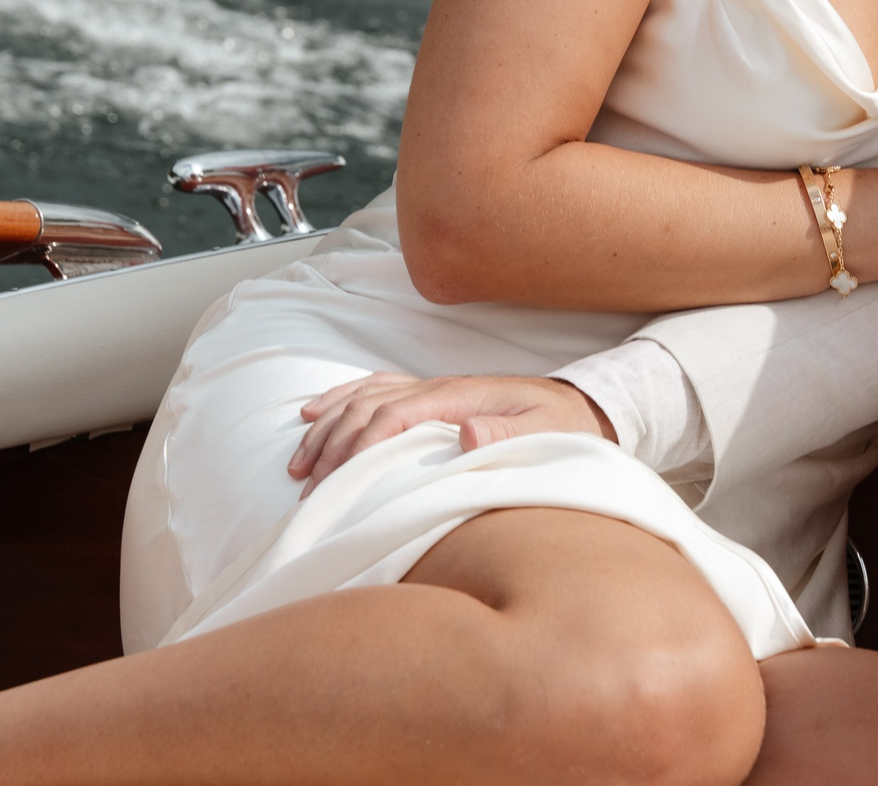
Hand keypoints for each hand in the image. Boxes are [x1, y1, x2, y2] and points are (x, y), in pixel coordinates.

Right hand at [289, 372, 613, 487]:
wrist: (577, 406)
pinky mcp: (430, 397)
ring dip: (328, 427)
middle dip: (334, 446)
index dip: (362, 447)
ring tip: (300, 464)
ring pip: (363, 398)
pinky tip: (315, 413)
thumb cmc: (561, 427)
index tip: (336, 481)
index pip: (395, 416)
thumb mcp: (546, 432)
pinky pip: (374, 390)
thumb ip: (508, 431)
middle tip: (308, 489)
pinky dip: (340, 401)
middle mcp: (438, 387)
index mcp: (459, 397)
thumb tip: (467, 431)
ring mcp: (431, 390)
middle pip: (369, 408)